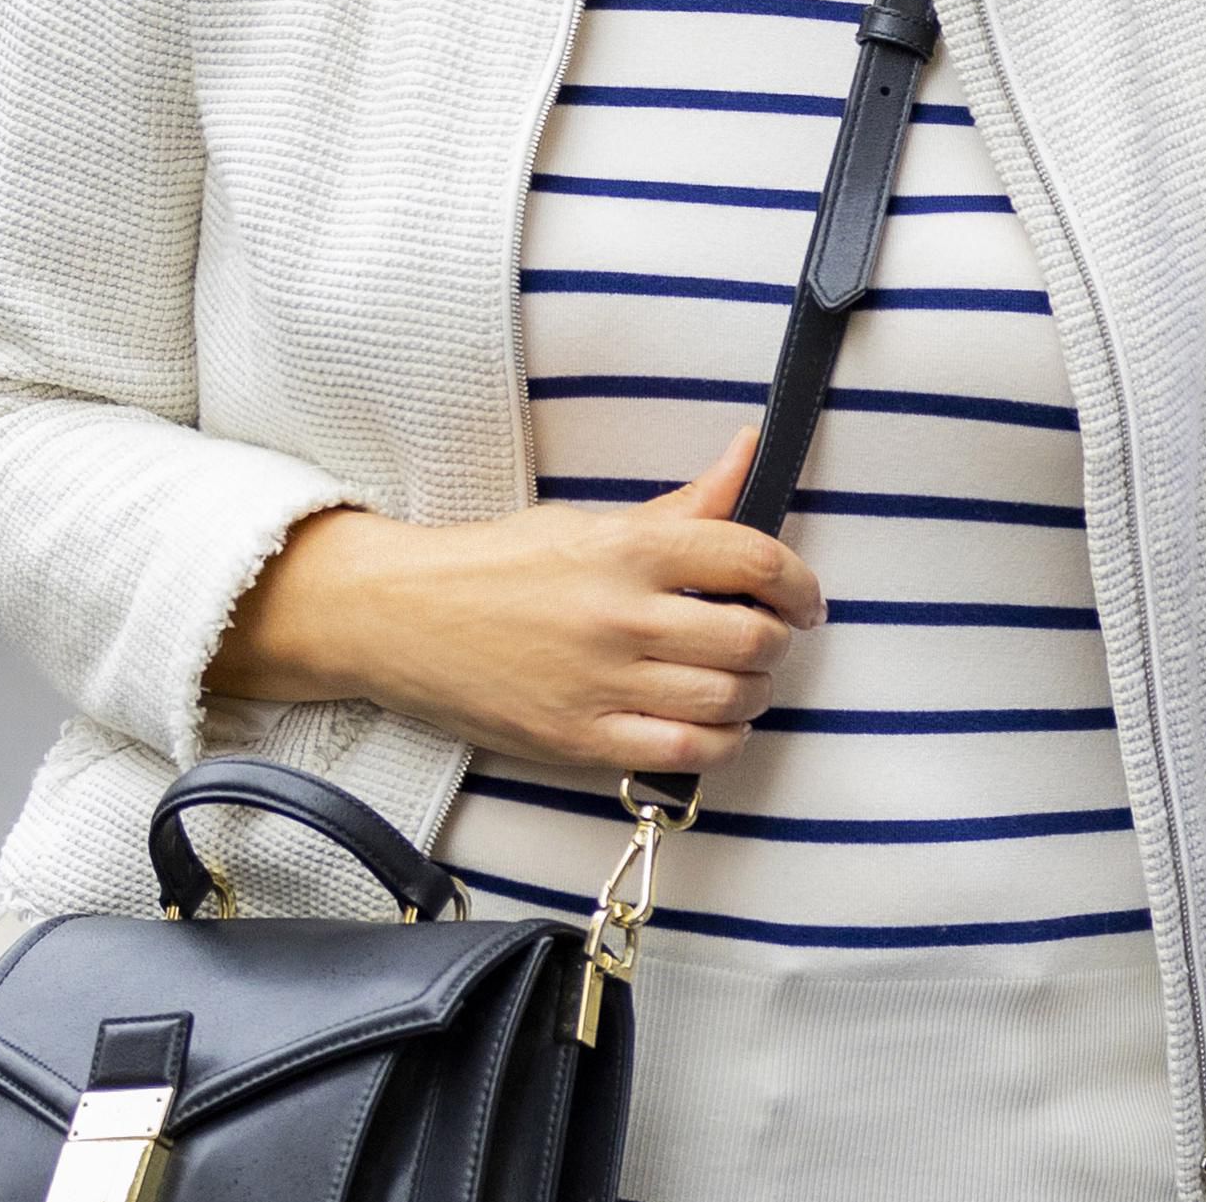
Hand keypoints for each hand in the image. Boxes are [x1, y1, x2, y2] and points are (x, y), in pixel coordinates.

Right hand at [212, 426, 824, 775]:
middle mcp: (623, 614)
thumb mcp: (591, 521)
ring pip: (729, 698)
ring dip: (755, 692)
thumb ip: (685, 505)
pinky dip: (720, 743)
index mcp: (630, 547)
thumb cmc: (499, 564)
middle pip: (753, 637)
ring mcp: (602, 682)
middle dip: (778, 641)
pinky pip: (684, 753)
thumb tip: (749, 451)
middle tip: (769, 639)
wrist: (401, 618)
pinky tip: (714, 725)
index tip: (804, 597)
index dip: (799, 583)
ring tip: (742, 681)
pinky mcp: (580, 740)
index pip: (754, 558)